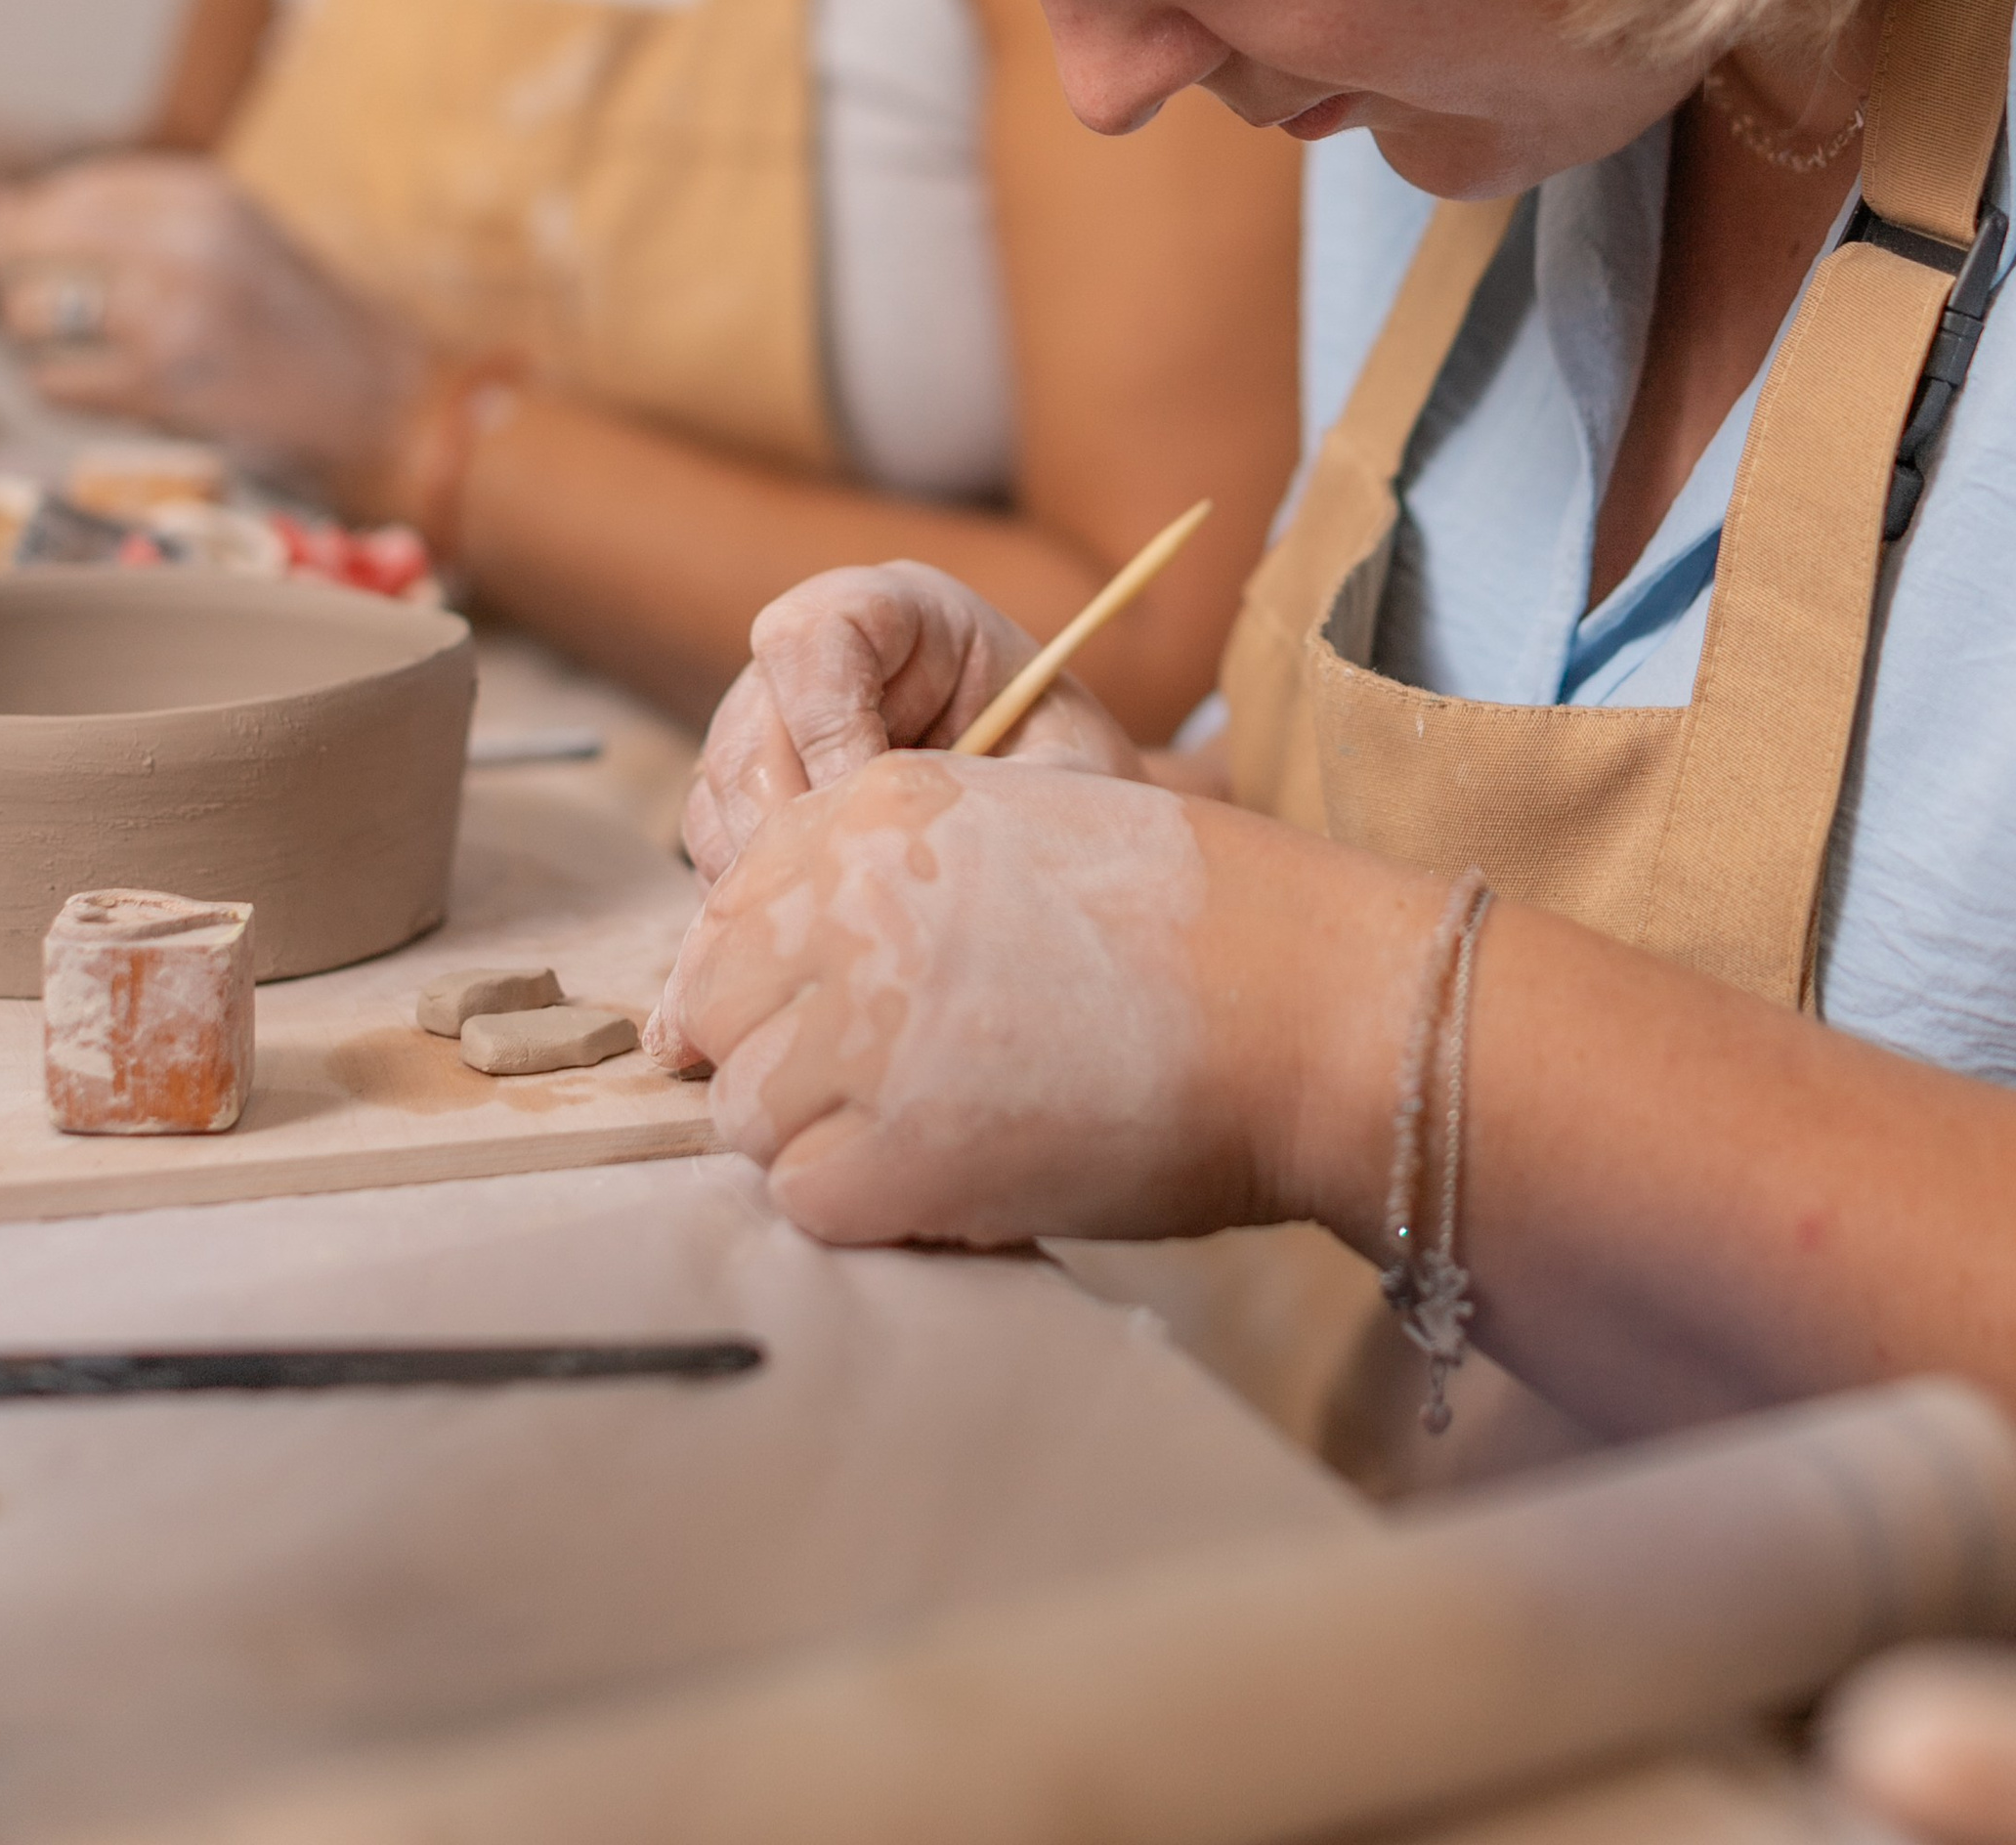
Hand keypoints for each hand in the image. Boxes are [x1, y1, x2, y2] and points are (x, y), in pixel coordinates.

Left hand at [0, 155, 427, 488]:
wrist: (384, 401)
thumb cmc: (296, 321)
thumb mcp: (225, 239)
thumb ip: (119, 218)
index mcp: (206, 193)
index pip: (69, 190)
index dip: (34, 228)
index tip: (42, 260)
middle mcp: (186, 241)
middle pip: (30, 244)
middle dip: (14, 280)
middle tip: (38, 312)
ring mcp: (171, 314)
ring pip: (29, 314)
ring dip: (35, 341)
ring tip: (84, 352)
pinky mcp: (160, 386)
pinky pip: (51, 382)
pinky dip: (63, 390)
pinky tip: (109, 392)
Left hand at [648, 751, 1426, 1253]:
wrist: (1297, 999)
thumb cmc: (1189, 920)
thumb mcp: (1017, 825)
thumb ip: (894, 876)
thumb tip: (795, 973)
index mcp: (873, 807)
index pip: (727, 910)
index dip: (755, 984)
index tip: (800, 1024)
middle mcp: (845, 905)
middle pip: (718, 1013)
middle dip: (777, 1060)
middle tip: (874, 1093)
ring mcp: (861, 1030)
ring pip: (748, 1116)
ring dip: (821, 1138)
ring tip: (932, 1130)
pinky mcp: (893, 1152)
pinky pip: (806, 1200)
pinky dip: (868, 1208)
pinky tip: (953, 1178)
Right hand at [682, 562, 1143, 883]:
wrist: (1070, 806)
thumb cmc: (1071, 770)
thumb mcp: (1062, 770)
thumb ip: (987, 792)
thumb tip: (894, 849)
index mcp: (897, 610)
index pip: (813, 635)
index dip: (825, 724)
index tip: (870, 803)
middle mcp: (816, 655)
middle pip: (751, 726)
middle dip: (791, 822)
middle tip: (854, 890)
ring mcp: (773, 717)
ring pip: (723, 789)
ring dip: (769, 867)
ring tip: (848, 915)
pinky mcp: (756, 786)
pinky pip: (718, 838)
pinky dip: (759, 889)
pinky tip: (828, 918)